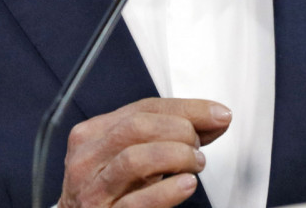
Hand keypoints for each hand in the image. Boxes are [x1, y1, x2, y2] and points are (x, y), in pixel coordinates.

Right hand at [58, 97, 231, 207]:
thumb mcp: (134, 155)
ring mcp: (92, 190)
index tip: (218, 114)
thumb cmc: (113, 189)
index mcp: (93, 134)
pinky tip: (186, 185)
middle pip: (136, 127)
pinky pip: (136, 202)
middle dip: (180, 131)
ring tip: (195, 164)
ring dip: (177, 157)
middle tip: (198, 146)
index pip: (143, 108)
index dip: (187, 108)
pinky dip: (167, 191)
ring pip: (134, 160)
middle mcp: (86, 159)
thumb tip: (215, 118)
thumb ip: (168, 134)